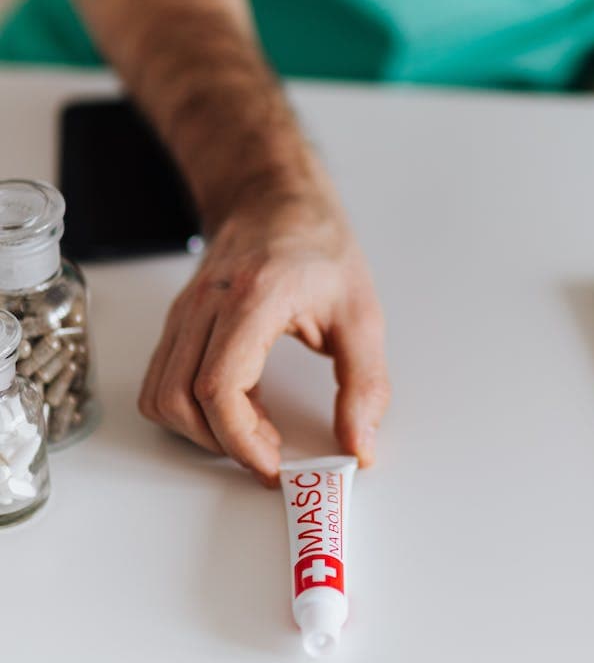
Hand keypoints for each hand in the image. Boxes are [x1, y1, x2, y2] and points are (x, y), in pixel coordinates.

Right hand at [138, 180, 389, 485]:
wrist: (275, 198)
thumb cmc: (318, 245)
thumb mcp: (361, 314)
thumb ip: (365, 384)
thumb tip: (360, 445)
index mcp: (253, 298)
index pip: (220, 387)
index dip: (242, 439)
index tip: (275, 464)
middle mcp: (206, 305)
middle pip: (180, 400)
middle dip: (223, 444)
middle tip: (270, 455)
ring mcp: (184, 313)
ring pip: (161, 396)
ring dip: (201, 431)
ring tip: (254, 432)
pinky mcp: (178, 323)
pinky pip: (163, 381)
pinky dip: (191, 410)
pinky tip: (238, 406)